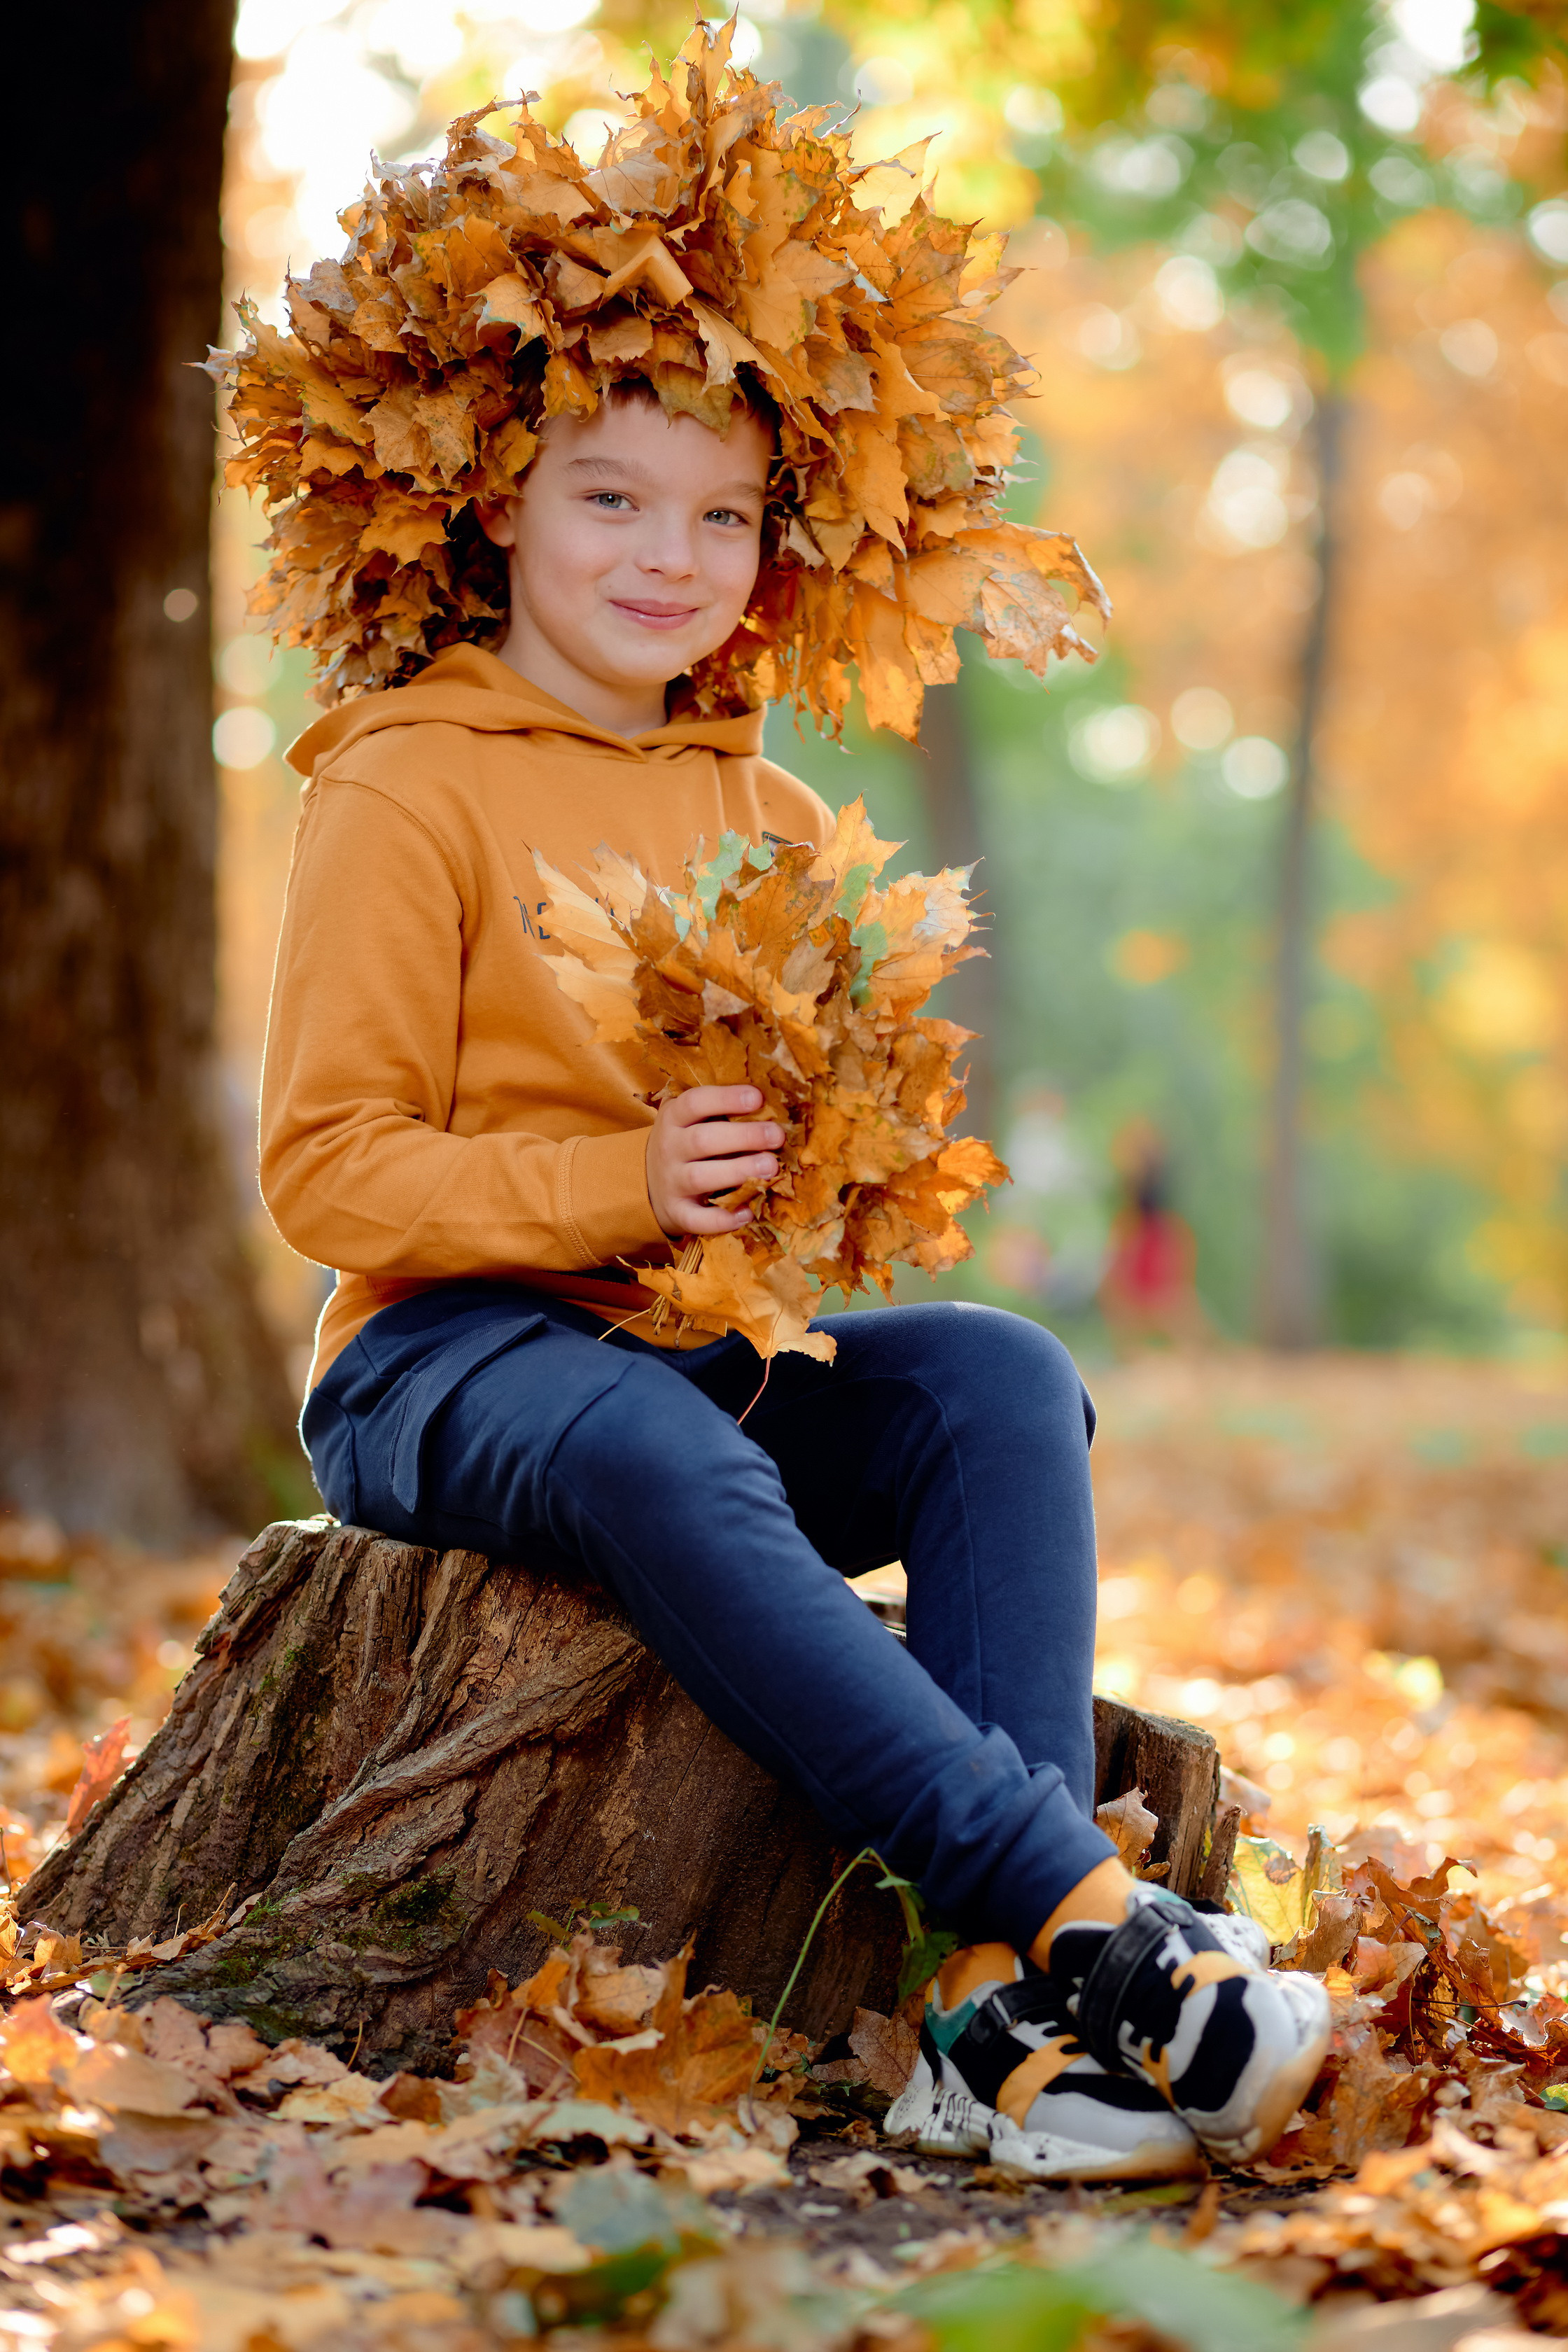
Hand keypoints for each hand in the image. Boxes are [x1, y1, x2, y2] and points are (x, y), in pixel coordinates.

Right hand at [646, 1086, 782, 1237]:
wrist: (647, 1183)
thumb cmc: (685, 1143)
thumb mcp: (691, 1120)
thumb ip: (721, 1110)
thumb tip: (774, 1104)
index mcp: (673, 1118)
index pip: (695, 1102)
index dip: (726, 1098)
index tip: (758, 1097)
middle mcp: (669, 1148)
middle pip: (703, 1140)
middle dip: (744, 1137)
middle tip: (777, 1136)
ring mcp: (671, 1183)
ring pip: (700, 1178)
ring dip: (737, 1172)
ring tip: (771, 1168)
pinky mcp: (677, 1213)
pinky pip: (697, 1220)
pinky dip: (722, 1219)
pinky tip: (748, 1213)